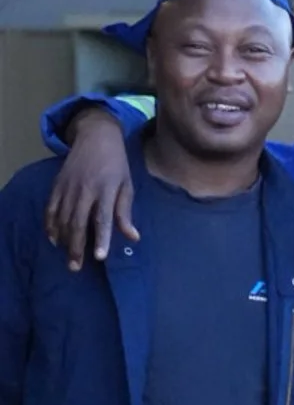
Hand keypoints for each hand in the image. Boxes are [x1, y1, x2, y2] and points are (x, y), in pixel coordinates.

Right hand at [44, 108, 137, 270]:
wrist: (96, 137)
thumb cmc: (117, 164)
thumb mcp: (127, 186)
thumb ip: (125, 213)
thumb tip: (133, 237)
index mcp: (107, 189)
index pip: (103, 218)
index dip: (101, 238)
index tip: (99, 256)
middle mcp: (85, 189)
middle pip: (78, 222)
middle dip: (76, 247)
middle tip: (76, 267)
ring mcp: (69, 187)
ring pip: (62, 218)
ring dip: (64, 240)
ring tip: (68, 258)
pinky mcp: (57, 184)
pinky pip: (50, 208)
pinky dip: (50, 225)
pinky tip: (54, 239)